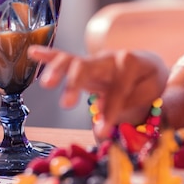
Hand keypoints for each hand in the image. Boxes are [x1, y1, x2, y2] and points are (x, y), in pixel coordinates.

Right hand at [28, 46, 168, 138]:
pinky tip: (33, 53)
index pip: (118, 88)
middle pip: (89, 67)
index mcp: (130, 64)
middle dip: (76, 84)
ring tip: (46, 84)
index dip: (110, 110)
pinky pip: (66, 58)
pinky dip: (50, 55)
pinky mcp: (85, 65)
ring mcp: (95, 61)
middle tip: (65, 104)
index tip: (103, 131)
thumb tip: (100, 107)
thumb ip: (128, 99)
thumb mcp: (150, 91)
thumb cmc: (150, 81)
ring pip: (73, 61)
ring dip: (58, 71)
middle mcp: (109, 59)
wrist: (150, 66)